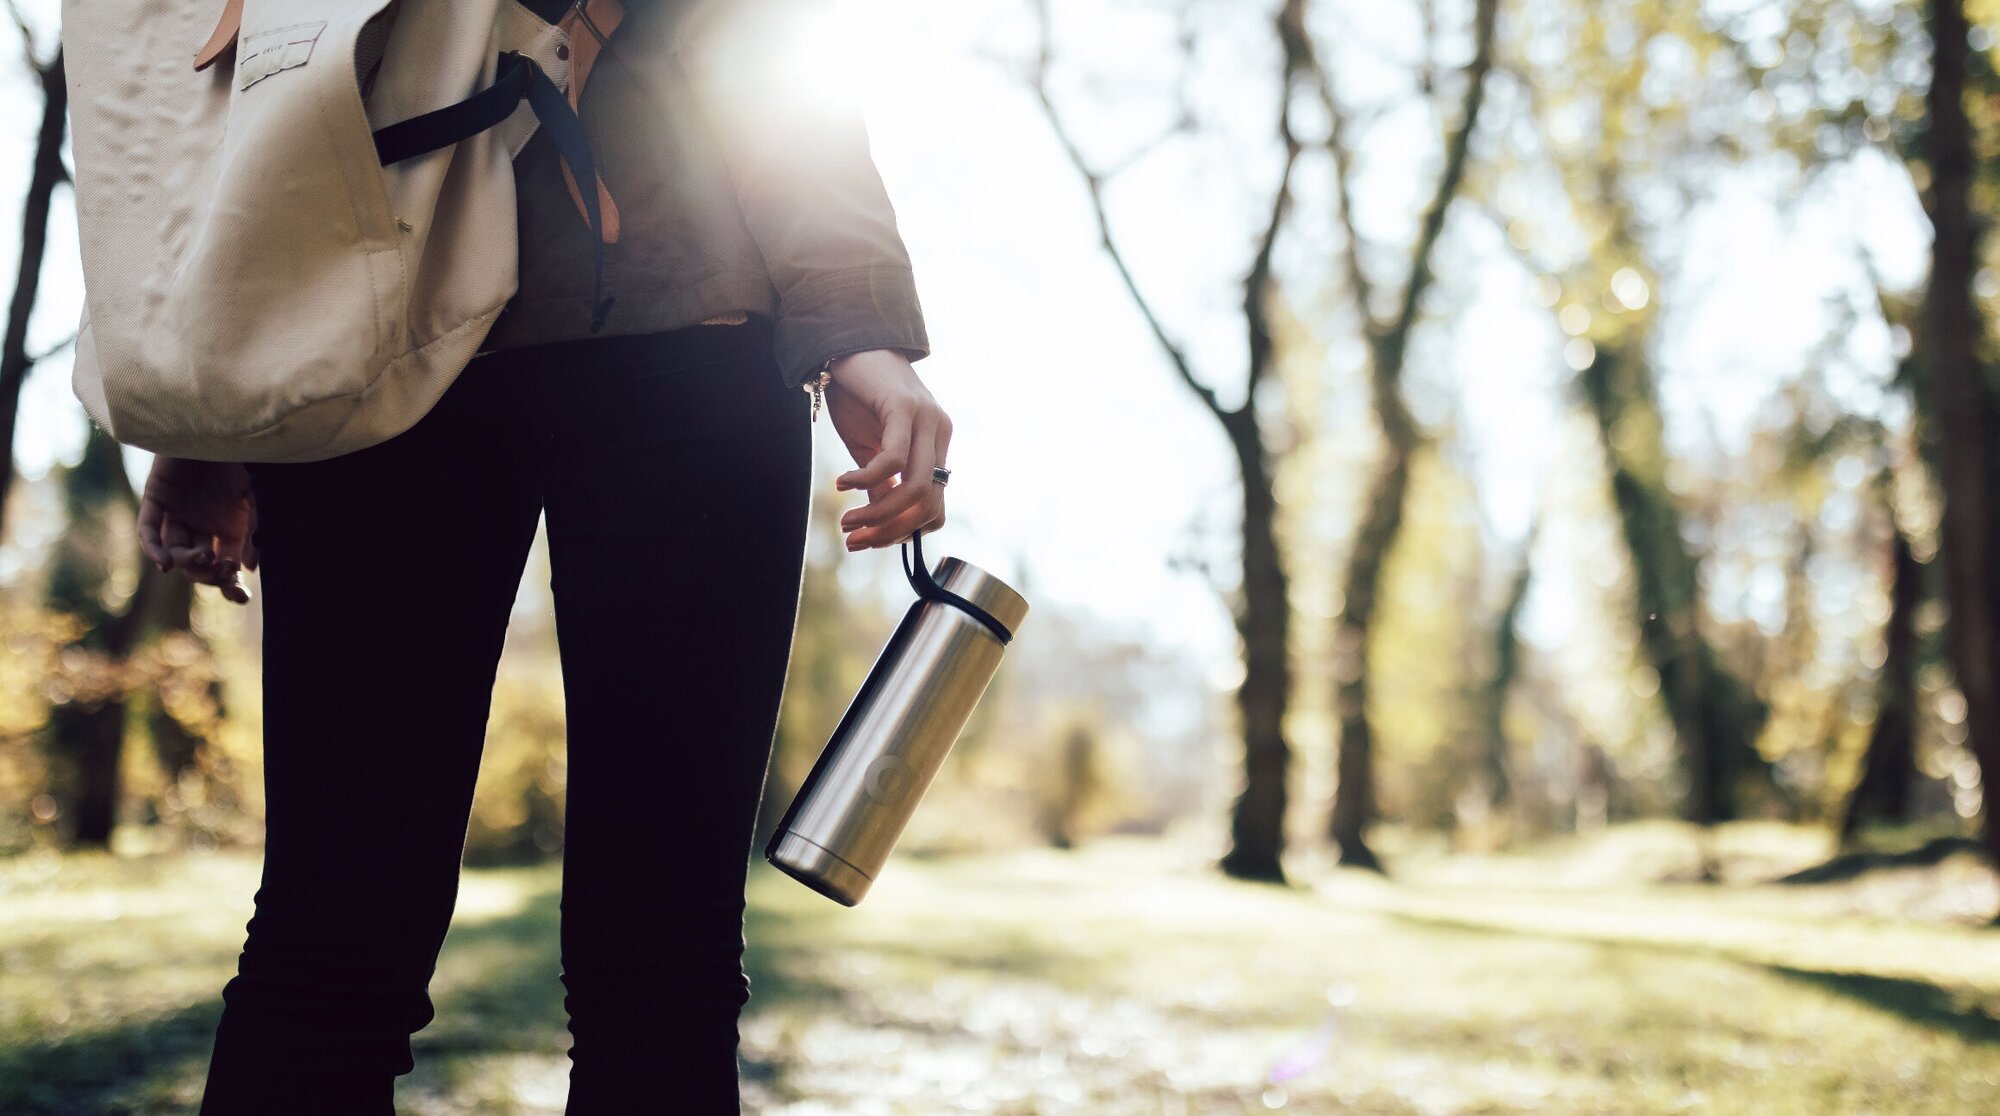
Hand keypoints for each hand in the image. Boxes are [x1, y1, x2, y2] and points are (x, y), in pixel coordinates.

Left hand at [136, 457, 258, 603]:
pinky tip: (166, 564)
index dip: (230, 584)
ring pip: (175, 550)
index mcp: (228, 528)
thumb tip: (246, 570)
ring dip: (187, 560)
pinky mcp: (156, 498)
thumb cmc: (246, 456)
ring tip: (201, 556)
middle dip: (210, 574)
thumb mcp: (258, 497)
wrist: (222, 421)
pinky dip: (154, 548)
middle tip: (221, 570)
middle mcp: (201, 524)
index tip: (240, 595)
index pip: (225, 567)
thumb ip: (254, 532)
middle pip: (199, 564)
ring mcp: (177, 512)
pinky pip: (148, 530)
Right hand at [822, 349, 950, 550]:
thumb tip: (881, 520)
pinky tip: (842, 484)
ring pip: (916, 487)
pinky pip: (893, 458)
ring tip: (846, 521)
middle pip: (928, 504)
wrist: (848, 344)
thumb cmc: (858, 395)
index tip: (870, 539)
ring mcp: (926, 419)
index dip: (904, 531)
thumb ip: (881, 482)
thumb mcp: (869, 447)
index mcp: (936, 445)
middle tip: (853, 540)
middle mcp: (939, 433)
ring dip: (878, 513)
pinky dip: (866, 480)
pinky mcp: (905, 407)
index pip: (935, 507)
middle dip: (889, 531)